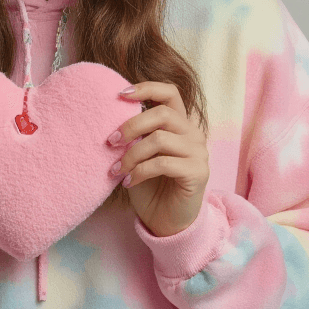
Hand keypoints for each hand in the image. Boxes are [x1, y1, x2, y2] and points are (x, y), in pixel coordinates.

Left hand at [108, 81, 209, 237]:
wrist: (166, 221)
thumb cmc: (150, 185)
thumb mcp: (138, 155)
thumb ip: (135, 136)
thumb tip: (111, 118)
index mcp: (179, 124)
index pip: (169, 92)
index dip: (146, 87)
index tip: (119, 94)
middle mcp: (192, 133)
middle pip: (162, 113)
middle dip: (131, 125)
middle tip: (110, 141)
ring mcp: (198, 152)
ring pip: (160, 139)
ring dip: (131, 154)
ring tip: (116, 169)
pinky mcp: (197, 172)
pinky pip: (163, 163)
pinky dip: (140, 171)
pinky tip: (128, 182)